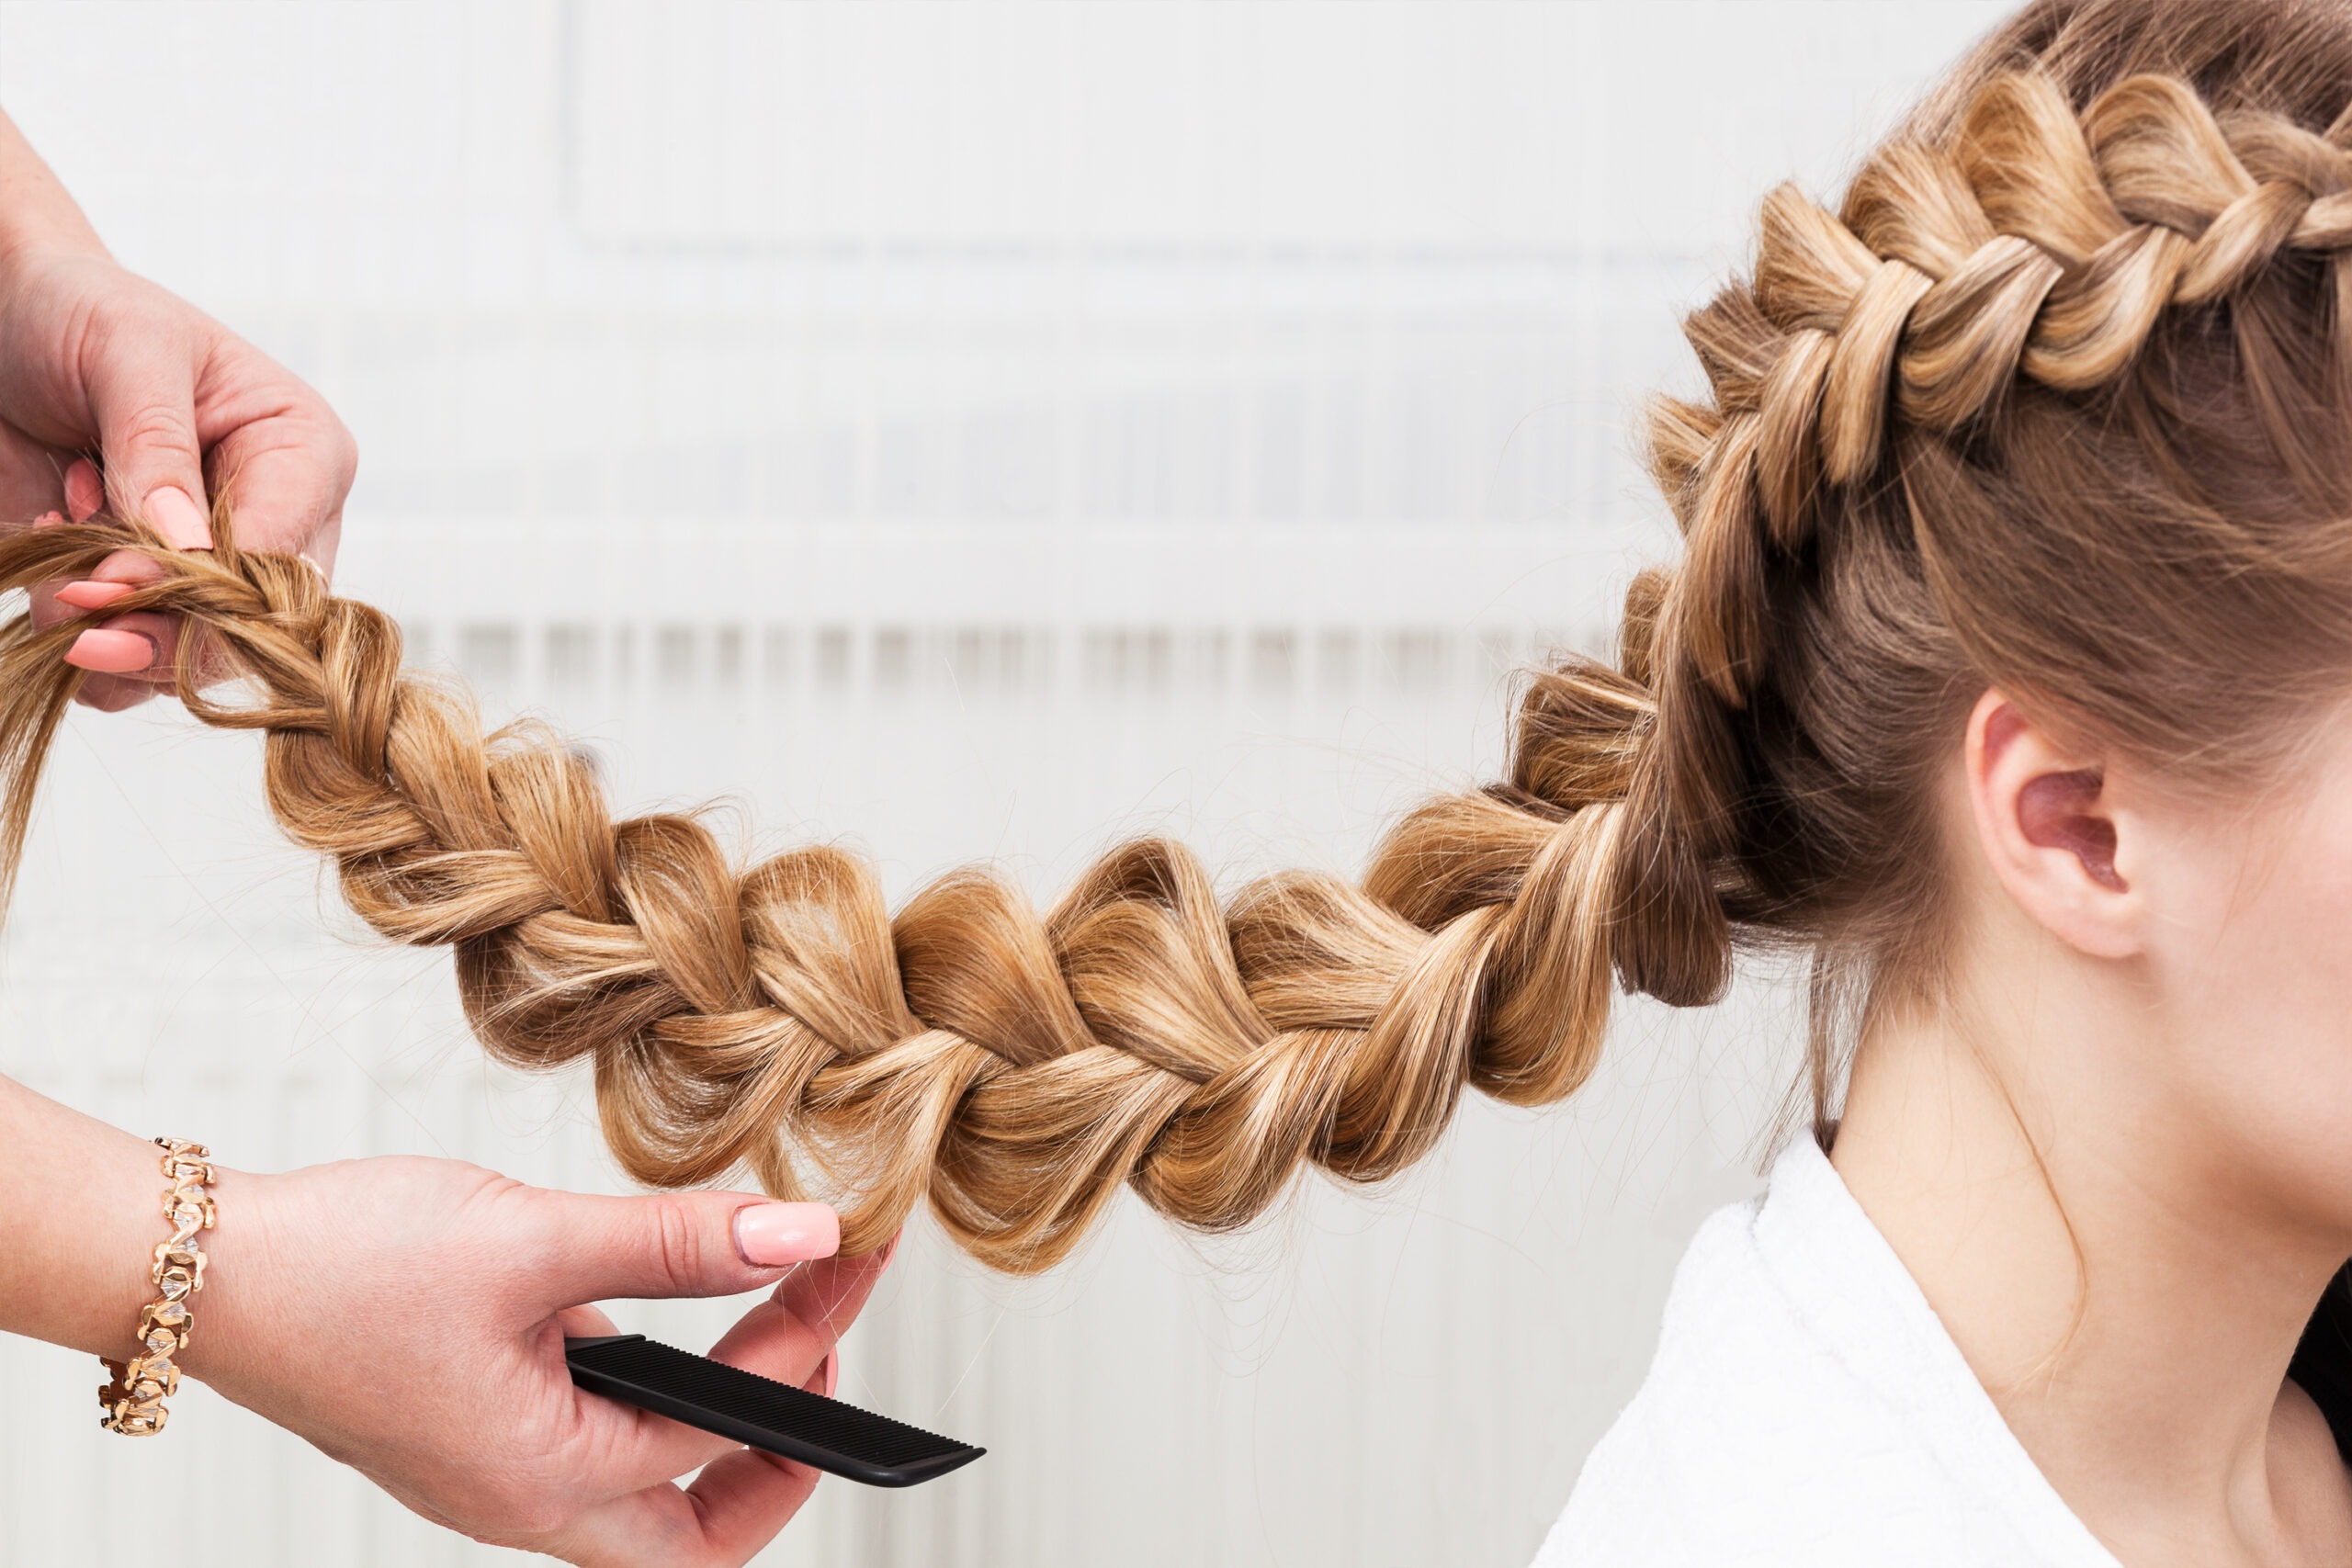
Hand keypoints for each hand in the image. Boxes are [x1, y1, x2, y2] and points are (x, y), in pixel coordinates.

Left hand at [0, 243, 355, 708]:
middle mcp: (274, 526)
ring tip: (59, 539)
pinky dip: (74, 637)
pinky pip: (127, 669)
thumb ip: (158, 447)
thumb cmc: (81, 310)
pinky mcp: (146, 596)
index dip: (208, 588)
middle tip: (73, 602)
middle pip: (250, 631)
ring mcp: (210, 570)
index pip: (285, 558)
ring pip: (187, 663)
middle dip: (157, 629)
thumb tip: (186, 548)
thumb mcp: (129, 351)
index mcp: (304, 457)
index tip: (110, 581)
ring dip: (106, 630)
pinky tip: (52, 560)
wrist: (3, 317)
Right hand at [183, 1155, 888, 1566]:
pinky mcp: (476, 1428)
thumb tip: (801, 1235)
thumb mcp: (531, 1241)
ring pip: (647, 1485)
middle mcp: (524, 1496)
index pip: (724, 1437)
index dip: (805, 1346)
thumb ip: (676, 1242)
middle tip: (826, 1348)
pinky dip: (651, 1385)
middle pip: (696, 1537)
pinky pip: (591, 1435)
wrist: (201, 1269)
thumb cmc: (341, 1266)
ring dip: (720, 1410)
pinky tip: (667, 1303)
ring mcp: (497, 1470)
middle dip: (783, 1458)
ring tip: (771, 1305)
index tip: (848, 1261)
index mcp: (544, 1477)